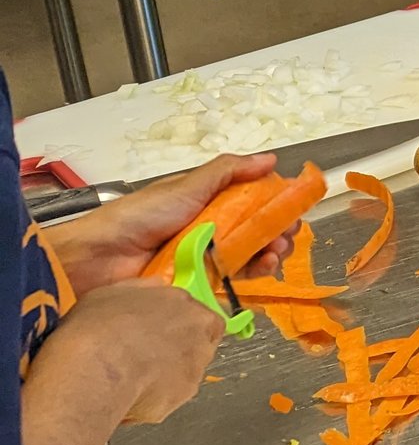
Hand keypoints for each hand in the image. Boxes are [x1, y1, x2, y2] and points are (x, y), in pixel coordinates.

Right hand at [46, 278, 224, 424]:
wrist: (96, 368)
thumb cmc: (99, 326)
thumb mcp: (115, 292)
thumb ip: (145, 289)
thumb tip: (157, 286)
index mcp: (188, 306)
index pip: (200, 317)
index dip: (179, 327)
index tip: (157, 335)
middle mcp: (201, 336)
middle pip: (199, 345)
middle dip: (177, 352)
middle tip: (144, 359)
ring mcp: (196, 368)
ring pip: (186, 373)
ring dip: (167, 376)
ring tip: (132, 380)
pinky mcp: (184, 396)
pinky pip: (170, 398)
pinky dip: (154, 399)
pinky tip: (128, 397)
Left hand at [48, 154, 294, 294]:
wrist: (99, 260)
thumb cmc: (140, 217)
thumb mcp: (186, 186)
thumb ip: (228, 171)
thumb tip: (271, 159)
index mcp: (207, 203)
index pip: (251, 201)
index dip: (275, 204)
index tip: (293, 207)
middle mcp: (209, 230)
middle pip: (256, 230)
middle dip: (279, 230)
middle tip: (288, 234)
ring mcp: (205, 259)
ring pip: (250, 255)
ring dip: (271, 251)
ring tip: (277, 251)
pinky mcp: (200, 286)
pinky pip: (235, 280)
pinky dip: (254, 273)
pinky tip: (265, 267)